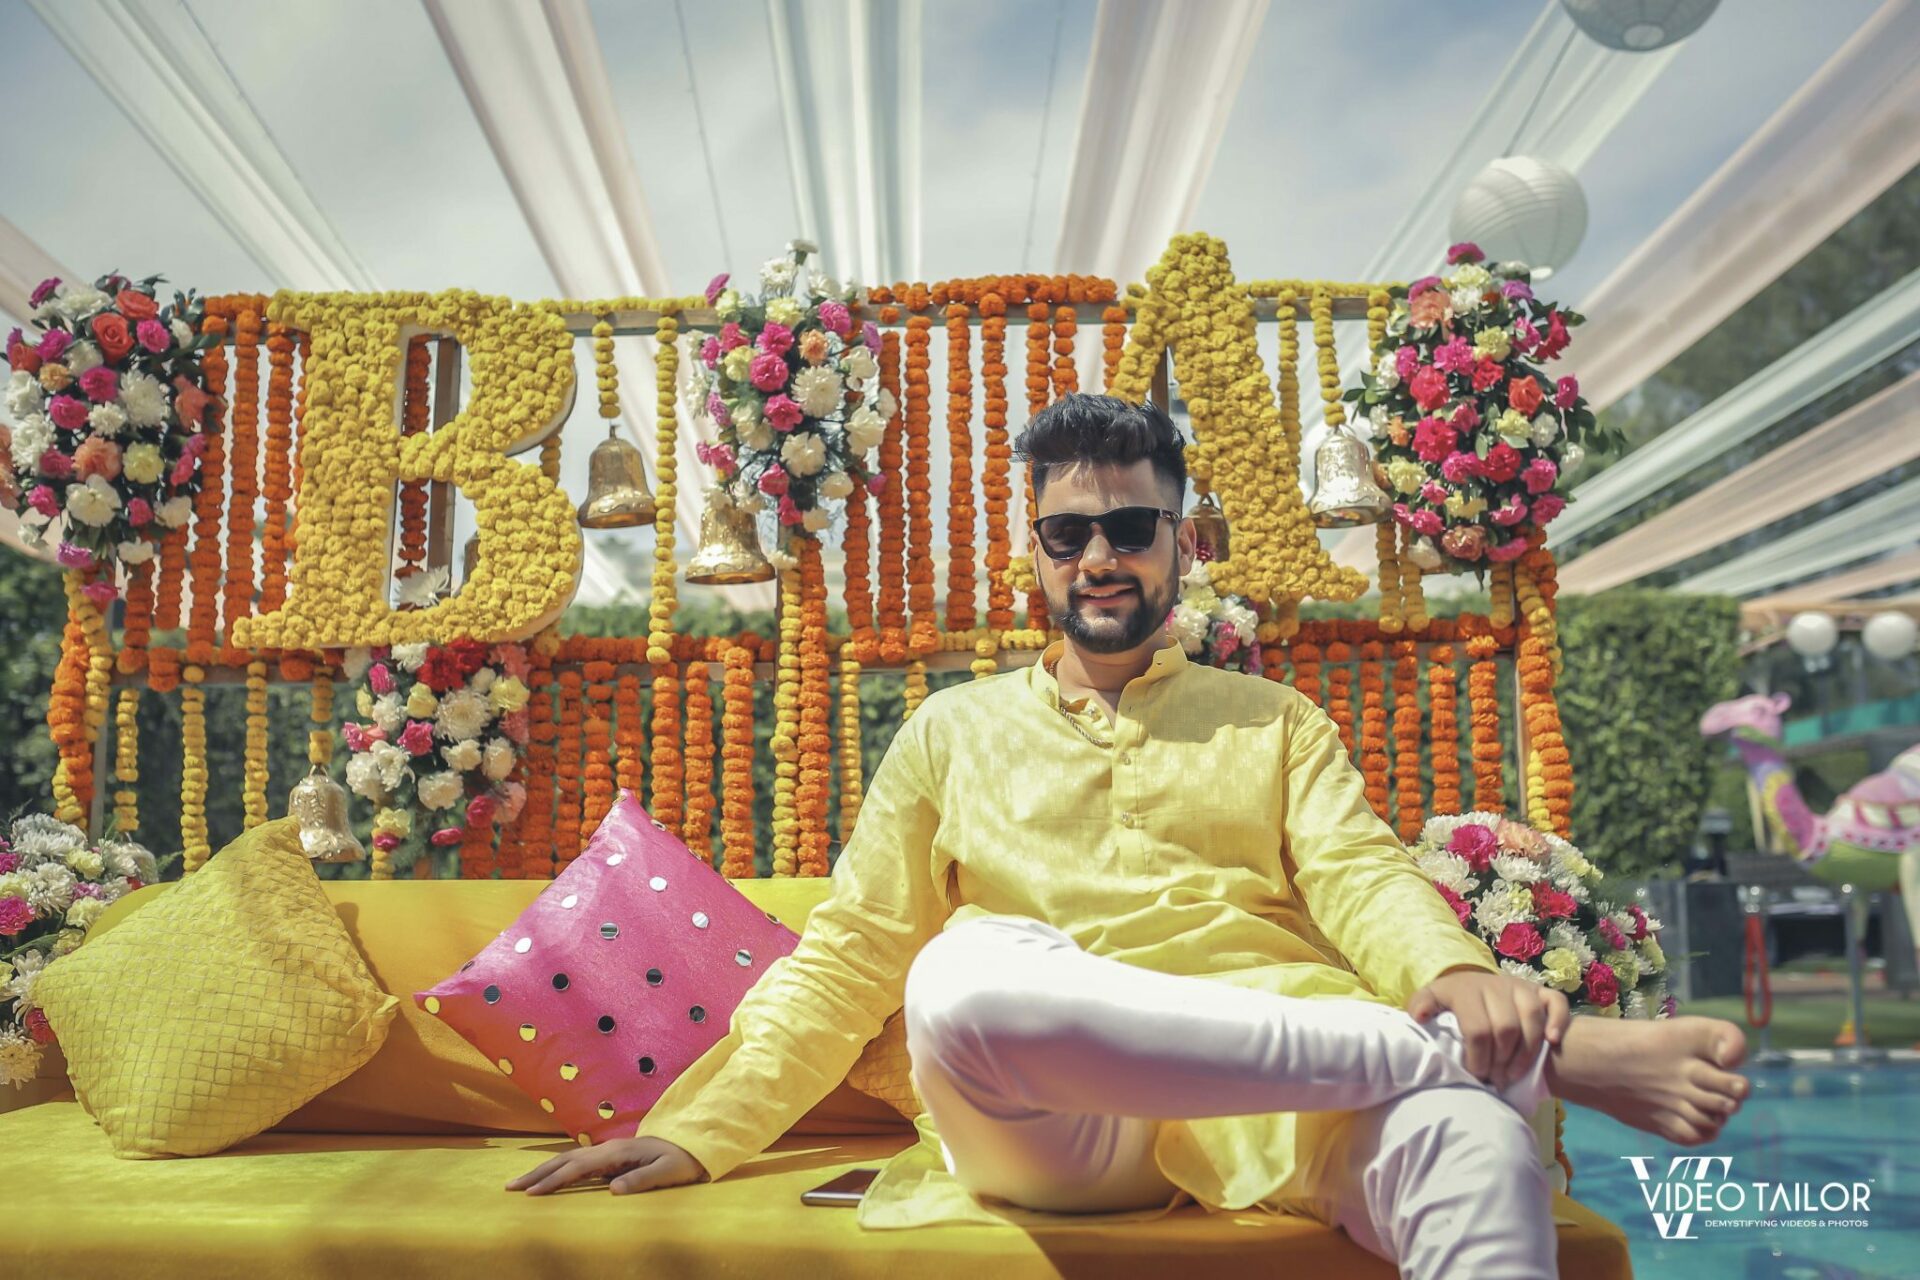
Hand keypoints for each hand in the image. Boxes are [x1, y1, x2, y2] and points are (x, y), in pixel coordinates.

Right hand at [506, 1136, 708, 1196]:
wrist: (693, 1145)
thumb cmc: (682, 1160)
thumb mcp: (668, 1172)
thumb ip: (642, 1179)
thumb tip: (613, 1190)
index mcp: (617, 1153)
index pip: (577, 1168)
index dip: (553, 1180)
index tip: (531, 1193)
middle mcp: (608, 1149)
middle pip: (565, 1161)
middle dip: (536, 1173)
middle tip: (509, 1187)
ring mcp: (608, 1152)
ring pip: (568, 1160)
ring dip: (543, 1170)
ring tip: (520, 1183)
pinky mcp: (611, 1157)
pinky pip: (578, 1164)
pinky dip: (558, 1170)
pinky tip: (549, 1177)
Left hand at [1407, 967, 1568, 1088]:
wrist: (1475, 986)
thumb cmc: (1453, 1004)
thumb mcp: (1432, 1001)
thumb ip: (1421, 1006)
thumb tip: (1418, 1017)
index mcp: (1465, 989)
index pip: (1477, 1029)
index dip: (1479, 1059)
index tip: (1477, 1075)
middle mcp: (1495, 985)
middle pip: (1506, 1029)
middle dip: (1501, 1062)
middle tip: (1496, 1079)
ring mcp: (1521, 987)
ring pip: (1531, 1020)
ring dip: (1526, 1054)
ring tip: (1513, 1074)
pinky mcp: (1541, 992)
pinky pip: (1556, 1004)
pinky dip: (1557, 1023)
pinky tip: (1552, 1042)